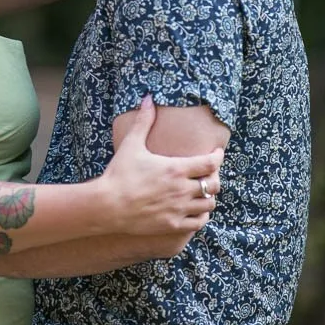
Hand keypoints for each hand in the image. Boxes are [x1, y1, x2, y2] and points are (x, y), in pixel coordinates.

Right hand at [102, 96, 221, 234]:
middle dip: (214, 178)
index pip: (210, 163)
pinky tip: (196, 209)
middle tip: (208, 174)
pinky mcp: (173, 225)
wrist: (107, 205)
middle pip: (214, 184)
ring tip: (202, 192)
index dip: (218, 156)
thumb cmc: (119, 173)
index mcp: (176, 168)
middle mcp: (182, 189)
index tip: (216, 153)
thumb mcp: (131, 144)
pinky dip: (202, 215)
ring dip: (208, 197)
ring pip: (209, 204)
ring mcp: (179, 209)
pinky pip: (199, 222)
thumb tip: (148, 99)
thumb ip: (144, 122)